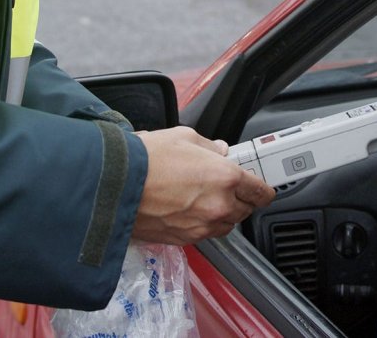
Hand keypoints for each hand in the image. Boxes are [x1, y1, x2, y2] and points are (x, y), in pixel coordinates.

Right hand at [133, 127, 274, 243]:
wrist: (113, 186)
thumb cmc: (144, 160)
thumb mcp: (184, 137)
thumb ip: (210, 146)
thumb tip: (220, 151)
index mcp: (225, 177)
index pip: (262, 191)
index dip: (263, 189)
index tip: (261, 187)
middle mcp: (219, 205)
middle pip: (247, 210)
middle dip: (241, 198)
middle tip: (227, 186)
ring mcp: (202, 225)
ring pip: (227, 225)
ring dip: (224, 213)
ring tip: (205, 197)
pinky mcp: (185, 239)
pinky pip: (206, 234)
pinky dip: (204, 224)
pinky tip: (189, 209)